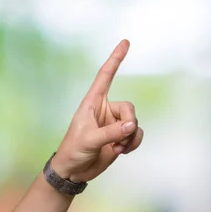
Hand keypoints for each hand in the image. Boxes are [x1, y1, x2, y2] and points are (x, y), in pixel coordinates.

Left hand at [51, 40, 143, 182]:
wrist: (74, 170)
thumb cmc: (74, 150)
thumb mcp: (90, 140)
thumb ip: (112, 132)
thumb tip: (133, 124)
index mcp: (92, 102)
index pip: (105, 76)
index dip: (115, 59)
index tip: (125, 42)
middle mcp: (104, 109)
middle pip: (129, 107)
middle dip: (129, 123)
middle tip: (120, 138)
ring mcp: (113, 123)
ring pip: (135, 122)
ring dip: (130, 137)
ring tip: (117, 148)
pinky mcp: (120, 136)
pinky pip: (136, 134)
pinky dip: (134, 143)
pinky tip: (122, 151)